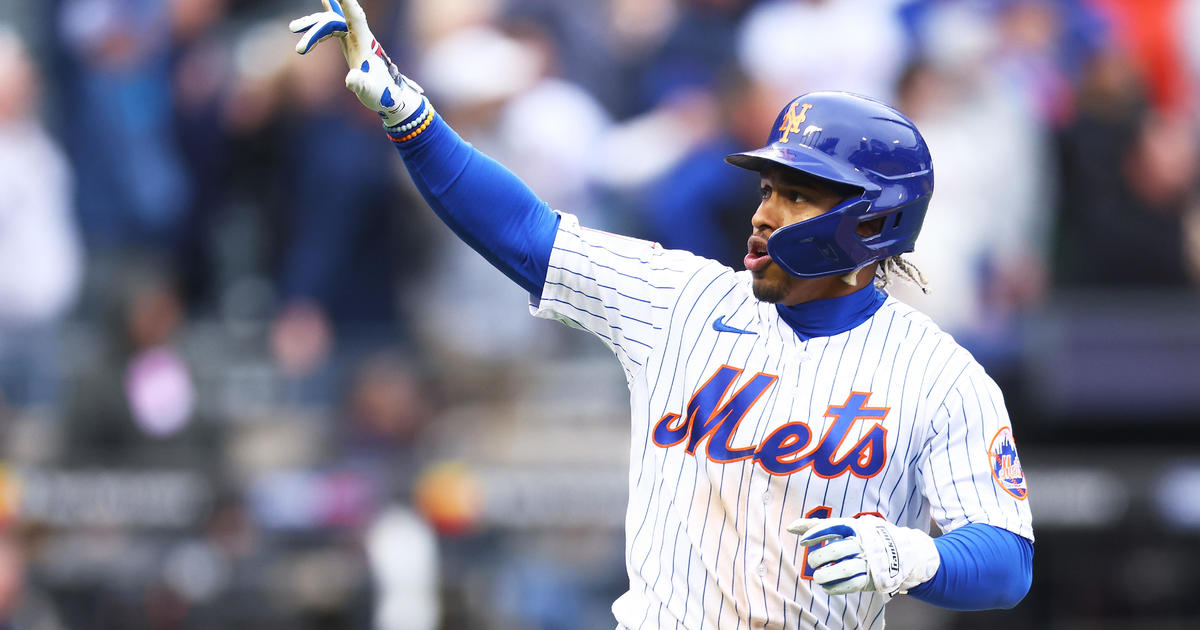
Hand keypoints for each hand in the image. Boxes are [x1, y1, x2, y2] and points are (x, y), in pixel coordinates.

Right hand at [289, 0, 425, 128]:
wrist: (389, 96)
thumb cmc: (381, 93)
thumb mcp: (368, 90)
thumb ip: (360, 84)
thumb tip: (351, 80)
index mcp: (365, 41)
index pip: (354, 15)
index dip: (346, 1)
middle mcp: (360, 35)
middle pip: (334, 21)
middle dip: (314, 27)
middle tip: (293, 30)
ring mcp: (355, 37)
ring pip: (331, 23)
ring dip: (313, 26)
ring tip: (293, 27)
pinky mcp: (350, 42)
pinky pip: (333, 27)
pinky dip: (320, 25)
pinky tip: (318, 9)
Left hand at [788, 516, 939, 596]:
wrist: (903, 552)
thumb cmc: (865, 537)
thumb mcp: (847, 527)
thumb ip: (818, 526)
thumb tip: (790, 527)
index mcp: (856, 528)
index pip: (833, 527)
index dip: (816, 533)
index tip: (803, 541)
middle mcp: (862, 544)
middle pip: (836, 550)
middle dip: (818, 557)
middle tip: (812, 561)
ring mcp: (868, 562)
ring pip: (843, 570)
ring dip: (825, 575)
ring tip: (817, 576)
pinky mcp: (871, 578)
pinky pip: (850, 585)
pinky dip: (834, 587)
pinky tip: (826, 586)